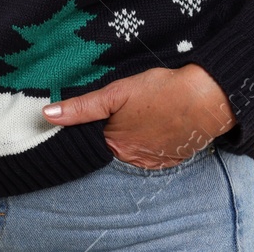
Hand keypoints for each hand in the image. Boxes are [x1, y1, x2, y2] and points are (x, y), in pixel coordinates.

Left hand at [41, 64, 236, 169]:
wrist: (206, 99)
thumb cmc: (160, 92)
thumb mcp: (115, 93)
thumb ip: (81, 107)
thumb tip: (47, 115)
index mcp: (115, 146)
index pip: (93, 138)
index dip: (94, 122)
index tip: (102, 108)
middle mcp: (133, 160)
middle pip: (113, 143)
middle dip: (115, 128)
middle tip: (126, 106)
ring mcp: (155, 161)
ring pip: (134, 147)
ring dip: (134, 133)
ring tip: (142, 111)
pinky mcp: (173, 158)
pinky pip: (154, 150)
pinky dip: (152, 138)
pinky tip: (157, 121)